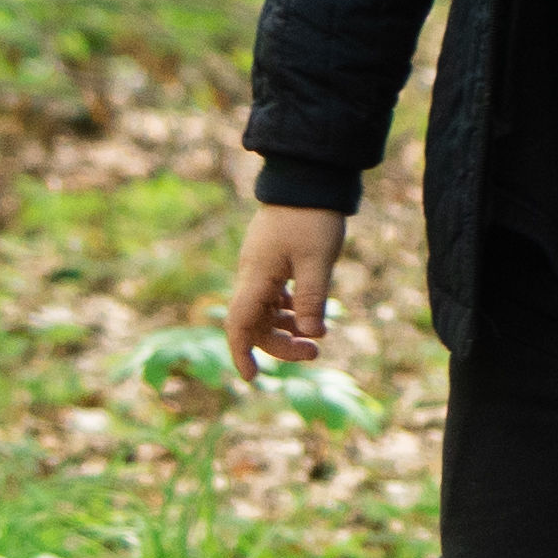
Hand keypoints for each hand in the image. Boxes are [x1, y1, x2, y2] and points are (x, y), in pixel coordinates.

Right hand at [225, 197, 343, 370]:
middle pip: (256, 323)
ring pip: (265, 311)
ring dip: (287, 329)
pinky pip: (274, 296)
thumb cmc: (312, 217)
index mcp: (256, 276)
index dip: (242, 353)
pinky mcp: (272, 260)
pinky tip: (310, 316)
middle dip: (280, 344)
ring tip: (318, 340)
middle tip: (315, 353)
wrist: (307, 178)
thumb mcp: (317, 260)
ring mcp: (261, 267)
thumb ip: (312, 298)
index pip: (239, 324)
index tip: (252, 378)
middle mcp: (252, 274)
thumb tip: (311, 335)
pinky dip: (289, 310)